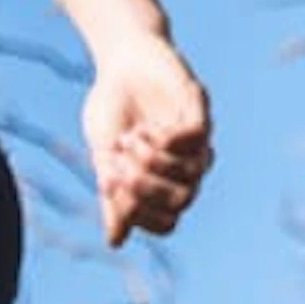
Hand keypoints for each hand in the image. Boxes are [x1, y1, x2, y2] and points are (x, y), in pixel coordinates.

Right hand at [82, 44, 213, 247]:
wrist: (120, 61)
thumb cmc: (113, 109)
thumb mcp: (103, 156)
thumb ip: (112, 197)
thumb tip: (115, 242)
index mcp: (164, 183)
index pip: (168, 222)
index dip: (141, 216)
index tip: (113, 191)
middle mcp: (186, 167)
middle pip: (182, 201)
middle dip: (146, 190)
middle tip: (119, 165)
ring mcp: (197, 140)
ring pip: (192, 173)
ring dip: (154, 162)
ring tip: (130, 139)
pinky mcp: (200, 110)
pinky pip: (197, 140)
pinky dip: (168, 141)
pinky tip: (147, 129)